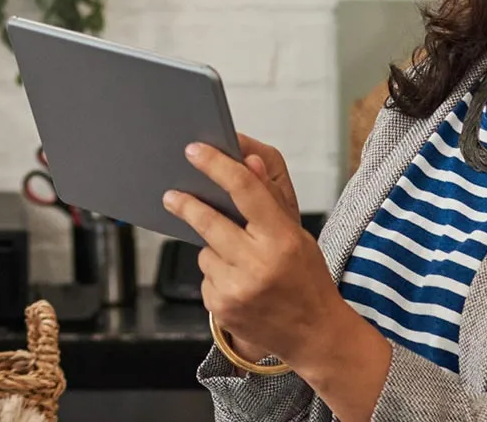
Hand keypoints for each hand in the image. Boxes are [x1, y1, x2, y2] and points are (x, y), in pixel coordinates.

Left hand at [169, 137, 345, 365]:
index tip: (195, 151)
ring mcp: (237, 289)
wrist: (314, 336)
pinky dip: (217, 275)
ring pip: (205, 252)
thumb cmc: (308, 280)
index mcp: (282, 239)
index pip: (245, 190)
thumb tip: (249, 163)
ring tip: (242, 264)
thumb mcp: (299, 236)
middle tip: (172, 195)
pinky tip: (239, 285)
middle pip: (209, 221)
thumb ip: (271, 201)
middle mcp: (258, 264)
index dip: (216, 166)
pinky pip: (206, 277)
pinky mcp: (222, 308)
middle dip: (187, 205)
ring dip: (215, 250)